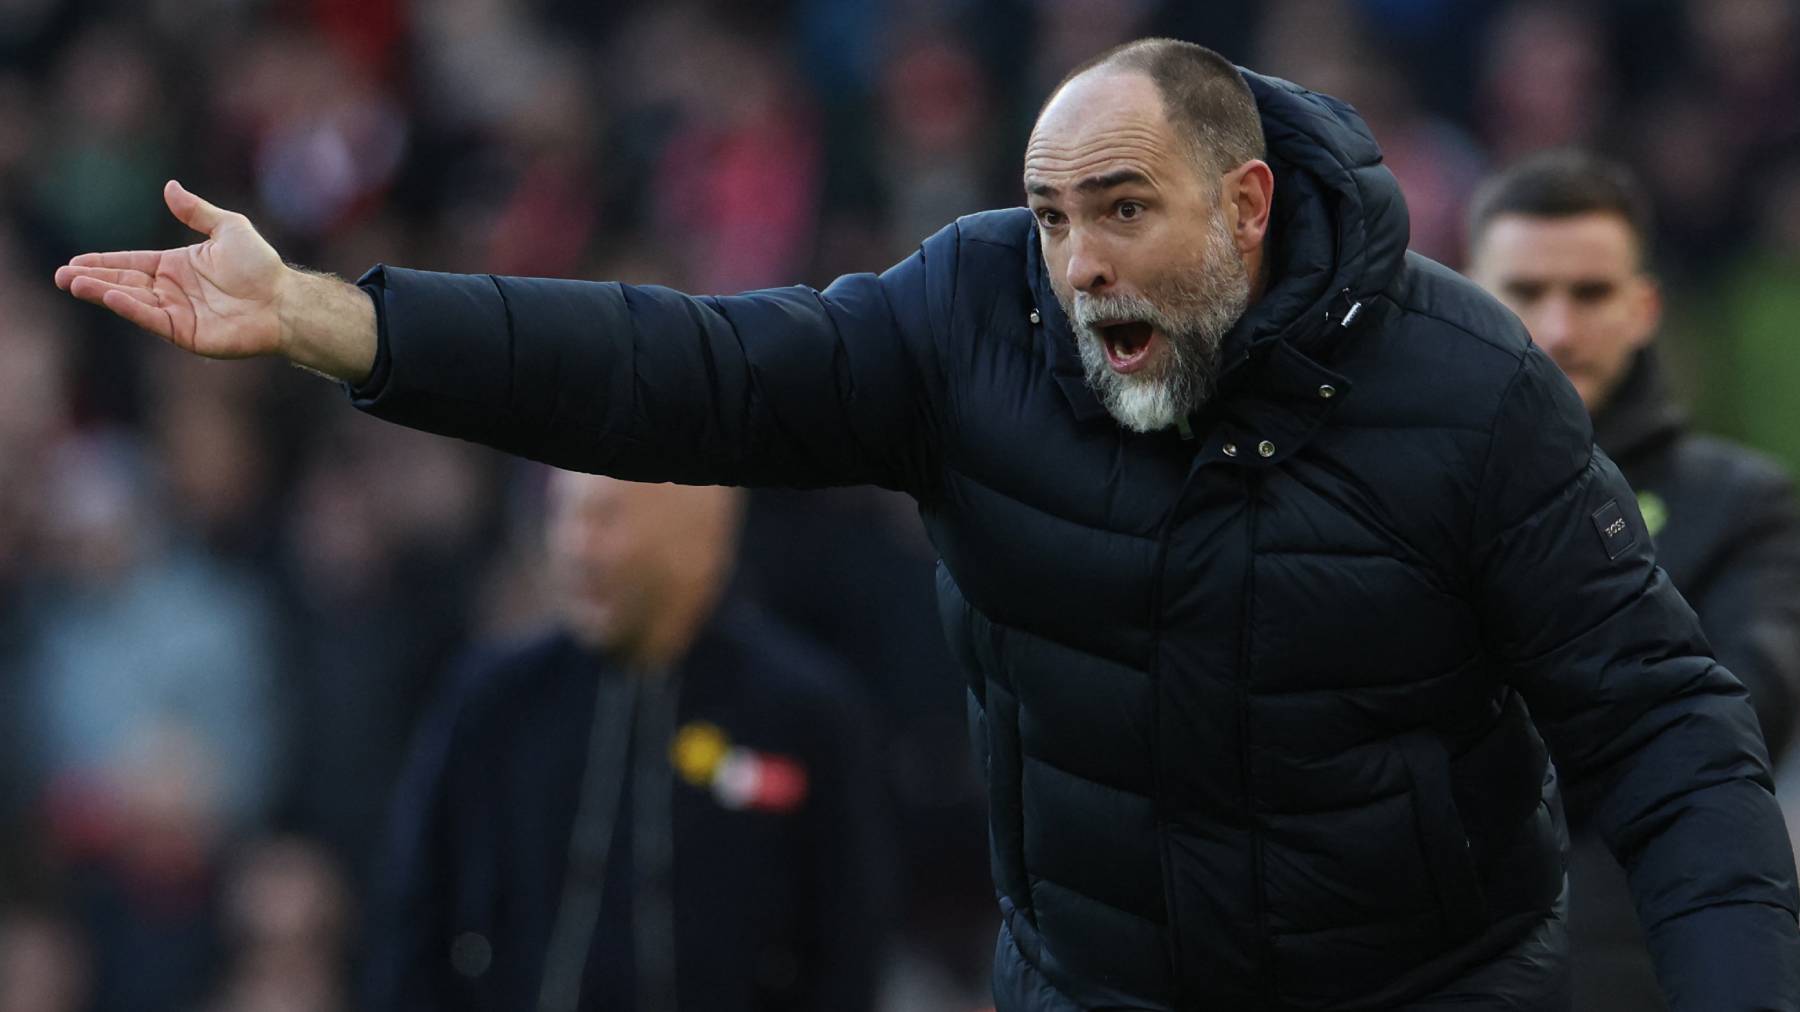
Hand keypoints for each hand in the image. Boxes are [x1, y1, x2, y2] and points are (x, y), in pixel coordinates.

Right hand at [54, 180, 288, 358]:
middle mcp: (172, 290)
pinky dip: (130, 308)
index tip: (75, 262)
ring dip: (103, 293)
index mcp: (176, 266)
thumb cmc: (261, 266)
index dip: (103, 262)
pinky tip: (111, 296)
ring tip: (73, 284)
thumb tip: (168, 187)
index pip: (131, 263)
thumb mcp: (228, 227)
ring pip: (132, 301)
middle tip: (61, 276)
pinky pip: (152, 319)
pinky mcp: (185, 332)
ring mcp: (177, 312)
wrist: (283, 300)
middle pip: (124, 282)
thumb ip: (196, 211)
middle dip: (92, 279)